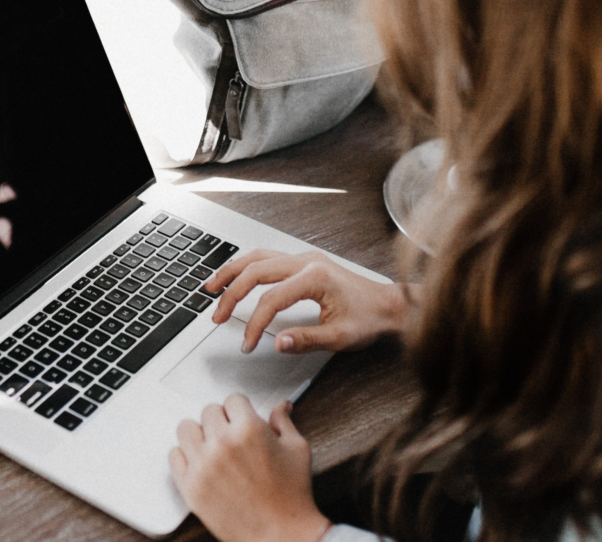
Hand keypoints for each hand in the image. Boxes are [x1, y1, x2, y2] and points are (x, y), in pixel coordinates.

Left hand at [169, 395, 330, 541]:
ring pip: (186, 428)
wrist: (281, 535)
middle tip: (231, 435)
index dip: (240, 409)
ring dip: (199, 434)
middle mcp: (222, 443)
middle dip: (222, 420)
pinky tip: (200, 462)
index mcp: (249, 429)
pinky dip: (185, 456)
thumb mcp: (297, 450)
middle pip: (208, 411)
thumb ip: (283, 422)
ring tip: (212, 446)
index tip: (242, 418)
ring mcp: (202, 465)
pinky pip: (174, 455)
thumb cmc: (292, 496)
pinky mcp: (190, 486)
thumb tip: (281, 406)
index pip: (232, 399)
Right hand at [206, 249, 409, 353]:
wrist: (390, 305)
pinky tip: (236, 277)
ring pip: (257, 257)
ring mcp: (304, 258)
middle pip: (256, 271)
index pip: (271, 299)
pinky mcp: (304, 262)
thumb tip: (277, 343)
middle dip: (231, 294)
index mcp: (315, 277)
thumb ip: (306, 340)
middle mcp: (307, 261)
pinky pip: (267, 258)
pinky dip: (246, 267)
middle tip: (217, 316)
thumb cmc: (370, 319)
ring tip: (212, 287)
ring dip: (232, 272)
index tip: (248, 344)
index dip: (254, 324)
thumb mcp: (340, 337)